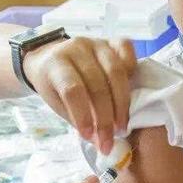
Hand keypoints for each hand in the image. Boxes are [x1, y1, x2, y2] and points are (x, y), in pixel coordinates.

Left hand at [23, 37, 137, 155]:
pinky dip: (131, 70)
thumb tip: (102, 141)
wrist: (50, 60)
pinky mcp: (110, 41)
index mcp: (55, 64)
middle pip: (97, 84)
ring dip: (121, 103)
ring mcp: (95, 43)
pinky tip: (130, 91)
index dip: (83, 115)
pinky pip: (126, 50)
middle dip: (106, 117)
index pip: (72, 90)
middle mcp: (76, 48)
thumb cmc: (55, 86)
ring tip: (122, 126)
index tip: (91, 137)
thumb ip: (78, 119)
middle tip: (110, 139)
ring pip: (115, 71)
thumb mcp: (58, 104)